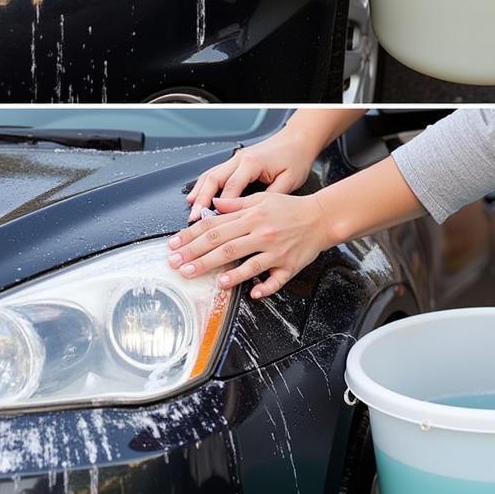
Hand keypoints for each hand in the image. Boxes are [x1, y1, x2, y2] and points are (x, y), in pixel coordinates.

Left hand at [168, 193, 331, 298]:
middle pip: (224, 246)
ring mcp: (274, 251)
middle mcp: (260, 232)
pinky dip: (263, 287)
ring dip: (227, 273)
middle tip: (178, 267)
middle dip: (197, 257)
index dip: (191, 237)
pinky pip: (275, 279)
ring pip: (247, 263)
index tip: (174, 246)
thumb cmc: (290, 209)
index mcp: (250, 216)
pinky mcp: (288, 265)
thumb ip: (235, 203)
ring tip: (209, 279)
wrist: (321, 217)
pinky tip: (251, 293)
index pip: (214, 226)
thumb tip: (213, 204)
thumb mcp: (261, 199)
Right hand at [186, 129, 315, 220]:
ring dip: (199, 193)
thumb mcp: (288, 181)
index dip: (221, 208)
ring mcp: (236, 159)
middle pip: (214, 180)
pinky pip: (214, 172)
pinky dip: (204, 185)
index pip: (231, 189)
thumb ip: (269, 198)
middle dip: (202, 201)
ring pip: (210, 175)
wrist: (297, 141)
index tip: (215, 224)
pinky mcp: (236, 161)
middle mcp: (240, 159)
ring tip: (191, 211)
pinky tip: (197, 196)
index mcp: (252, 163)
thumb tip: (254, 217)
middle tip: (194, 219)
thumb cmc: (295, 159)